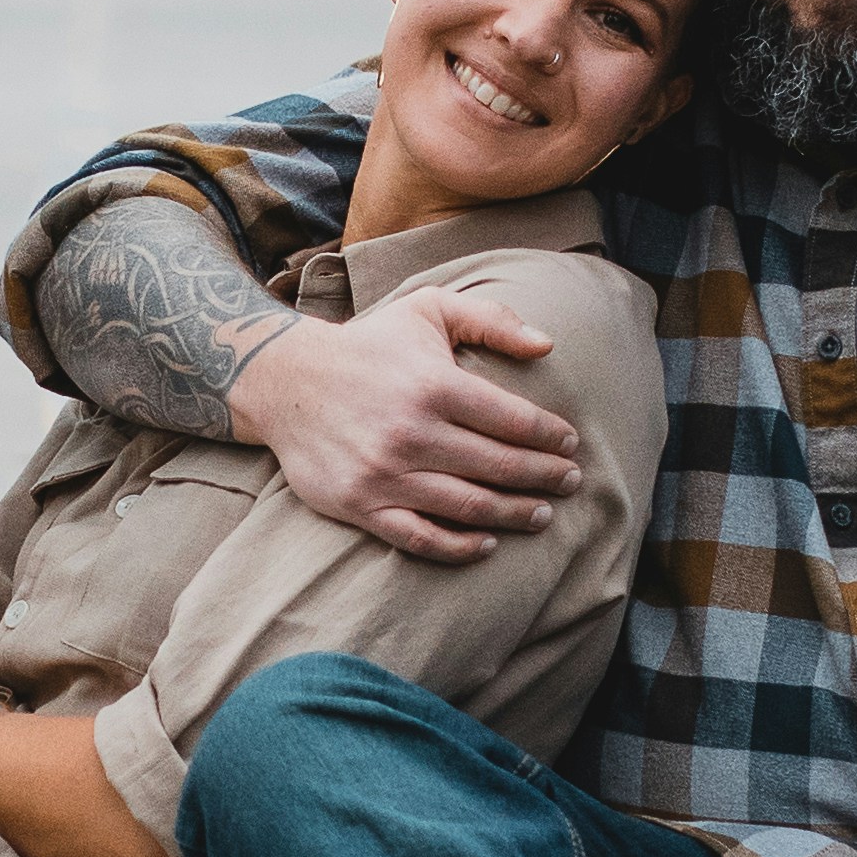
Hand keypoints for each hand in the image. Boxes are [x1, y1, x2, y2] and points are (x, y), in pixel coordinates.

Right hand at [230, 291, 580, 564]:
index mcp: (434, 385)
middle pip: (499, 467)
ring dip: (515, 514)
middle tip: (570, 482)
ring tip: (541, 514)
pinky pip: (420, 539)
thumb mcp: (427, 309)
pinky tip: (488, 543)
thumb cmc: (369, 345)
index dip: (551, 437)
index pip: (514, 421)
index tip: (571, 444)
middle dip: (545, 478)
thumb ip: (490, 320)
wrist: (285, 379)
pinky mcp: (360, 504)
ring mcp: (384, 474)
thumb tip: (547, 344)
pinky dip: (460, 547)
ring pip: (468, 506)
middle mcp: (411, 432)